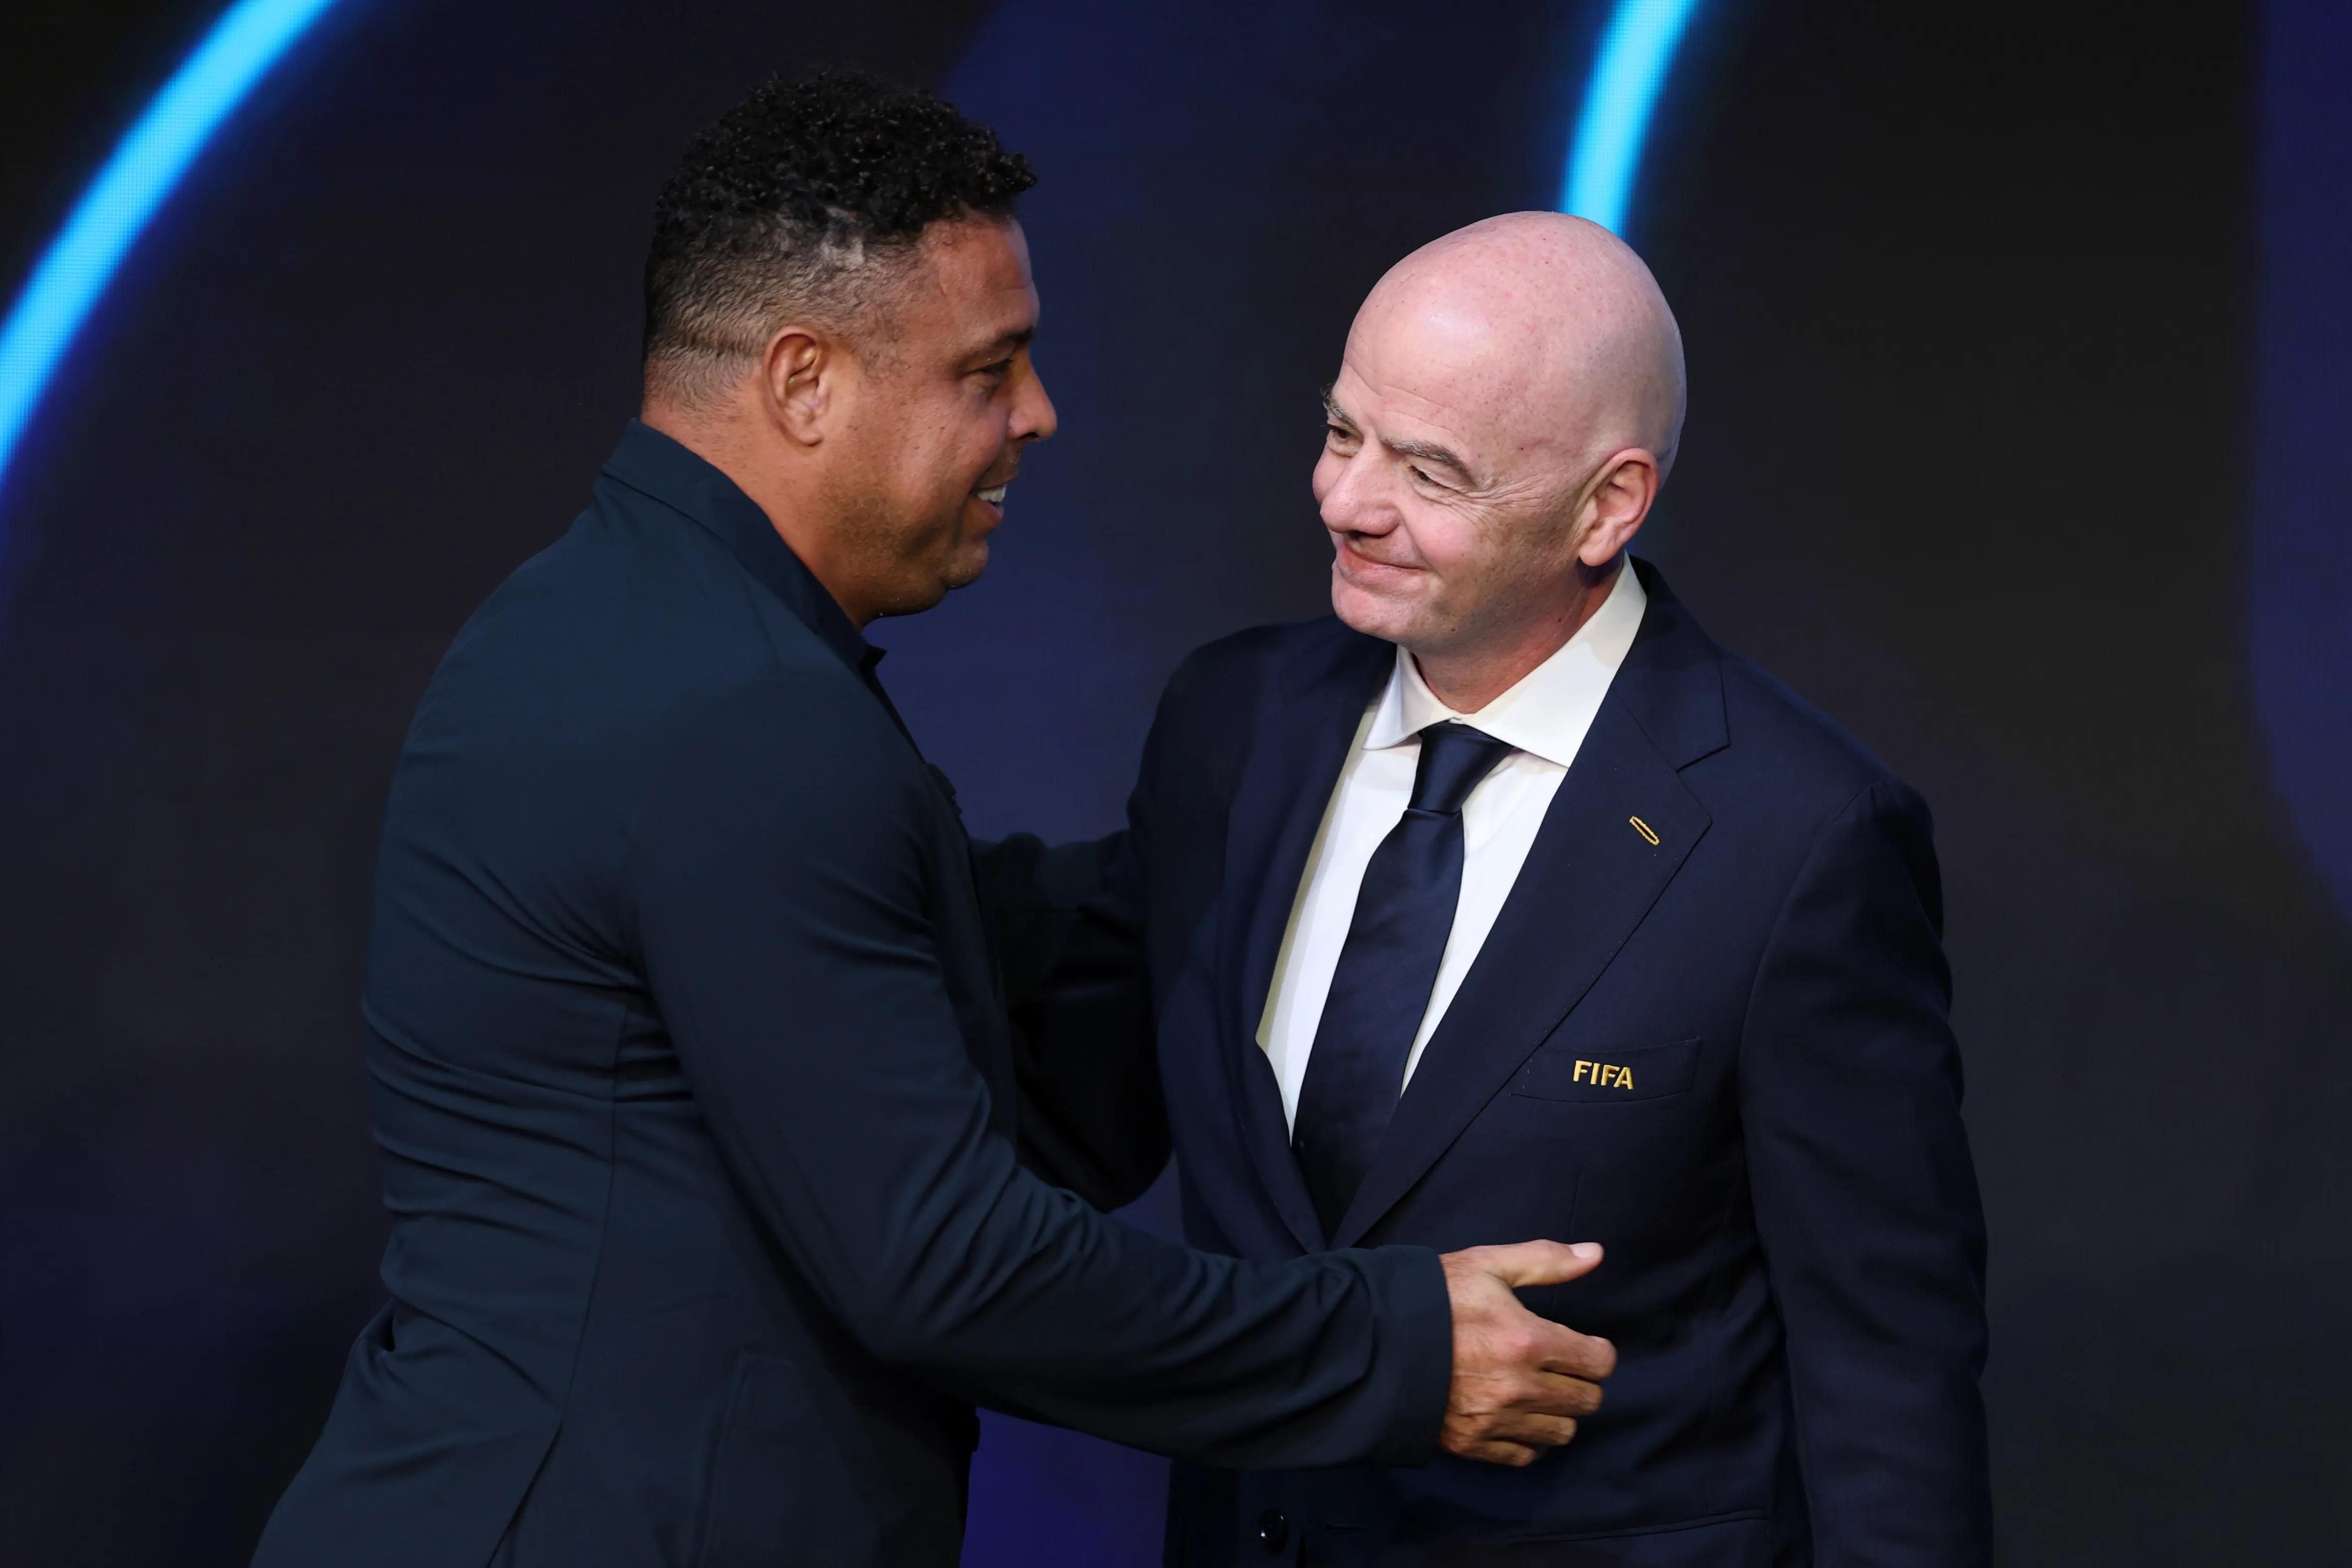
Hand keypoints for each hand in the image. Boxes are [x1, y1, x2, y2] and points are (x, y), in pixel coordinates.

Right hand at [1437, 1240, 1615, 1466]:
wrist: (1372, 1340)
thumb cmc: (1432, 1297)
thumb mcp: (1487, 1265)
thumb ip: (1545, 1261)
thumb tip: (1596, 1254)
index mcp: (1528, 1340)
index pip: (1598, 1362)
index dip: (1598, 1352)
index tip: (1584, 1346)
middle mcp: (1519, 1387)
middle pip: (1587, 1400)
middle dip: (1582, 1382)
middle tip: (1562, 1367)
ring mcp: (1496, 1419)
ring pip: (1562, 1432)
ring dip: (1559, 1413)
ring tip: (1540, 1392)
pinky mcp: (1473, 1443)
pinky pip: (1525, 1455)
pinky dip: (1529, 1440)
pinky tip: (1518, 1417)